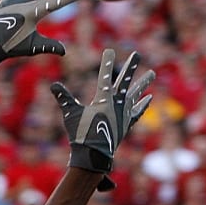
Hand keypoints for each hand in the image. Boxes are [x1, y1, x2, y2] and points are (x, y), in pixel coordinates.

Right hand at [50, 48, 154, 190]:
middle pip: (125, 80)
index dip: (106, 63)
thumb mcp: (70, 114)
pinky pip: (137, 112)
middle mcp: (117, 103)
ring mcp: (124, 113)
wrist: (94, 154)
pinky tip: (148, 99)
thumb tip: (53, 85)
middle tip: (137, 53)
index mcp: (104, 98)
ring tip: (152, 73)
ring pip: (136, 94)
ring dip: (144, 83)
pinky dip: (142, 105)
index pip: (105, 76)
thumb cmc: (81, 133)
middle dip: (131, 66)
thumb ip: (64, 98)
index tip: (109, 51)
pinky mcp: (127, 124)